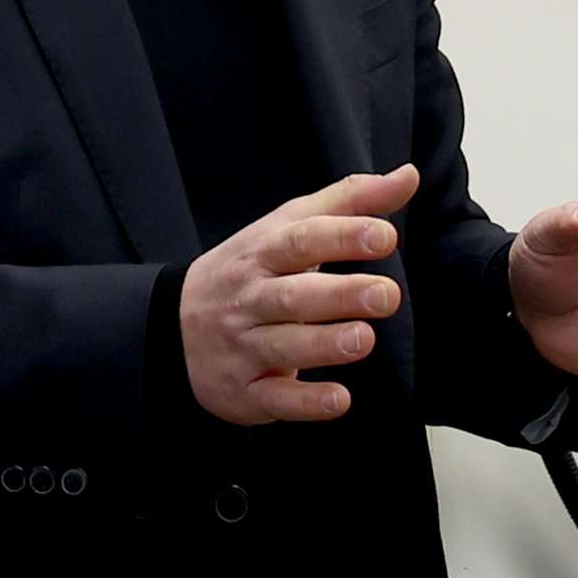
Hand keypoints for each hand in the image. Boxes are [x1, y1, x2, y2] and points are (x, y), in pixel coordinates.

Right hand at [184, 167, 415, 426]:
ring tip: (364, 339)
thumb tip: (408, 175)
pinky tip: (340, 399)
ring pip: (283, 346)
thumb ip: (349, 202)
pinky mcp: (244, 392)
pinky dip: (307, 402)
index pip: (300, 240)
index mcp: (262, 254)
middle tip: (386, 295)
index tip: (384, 235)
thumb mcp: (288, 227)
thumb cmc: (251, 271)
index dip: (342, 236)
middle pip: (293, 295)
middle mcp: (249, 300)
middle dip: (340, 295)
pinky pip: (275, 399)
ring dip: (325, 344)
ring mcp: (243, 347)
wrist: (169, 326)